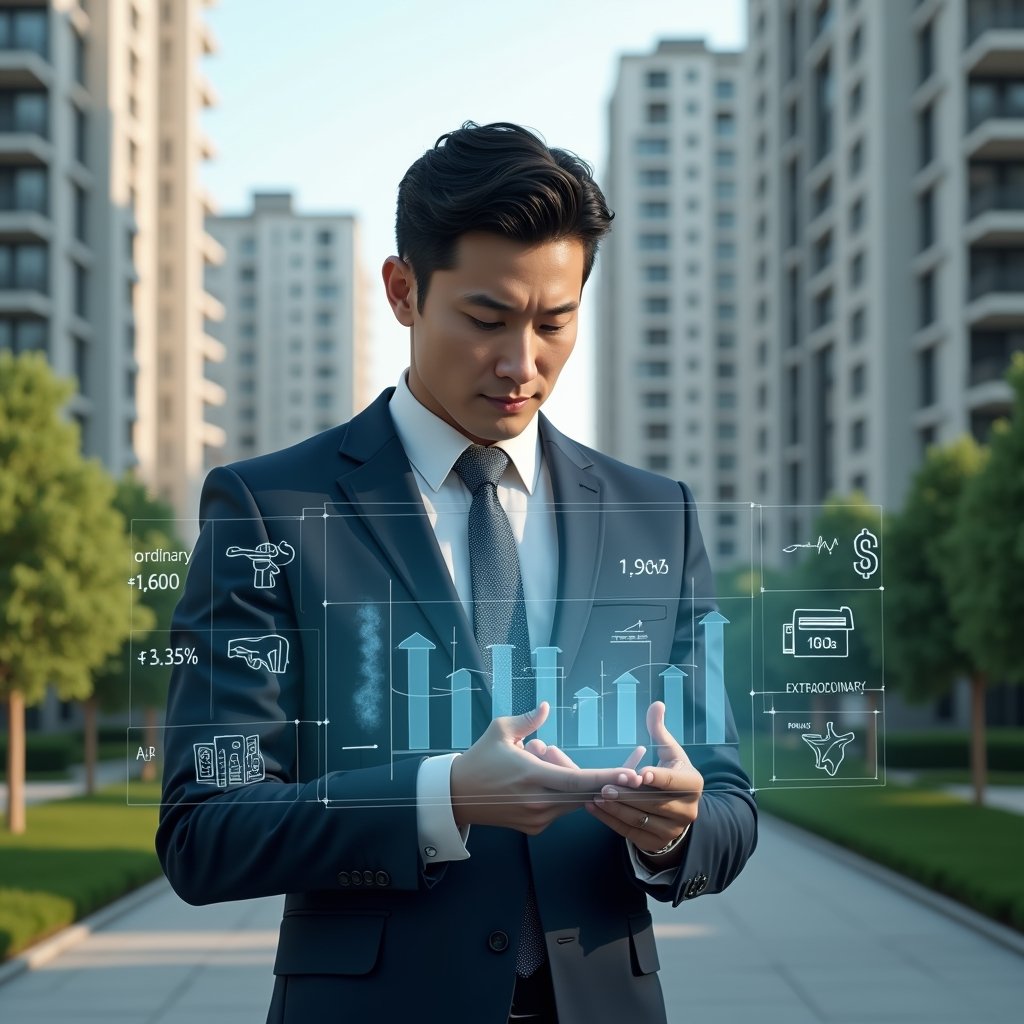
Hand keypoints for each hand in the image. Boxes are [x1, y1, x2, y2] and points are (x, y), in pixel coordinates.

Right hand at [449, 703, 642, 833]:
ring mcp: (538, 819)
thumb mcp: (500, 731)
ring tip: (533, 761)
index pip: (578, 780)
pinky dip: (559, 794)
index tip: (631, 775)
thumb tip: (546, 706)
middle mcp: (538, 802)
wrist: (457, 796)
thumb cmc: (480, 759)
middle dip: (595, 778)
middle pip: (583, 792)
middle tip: (579, 759)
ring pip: (573, 801)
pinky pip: (560, 809)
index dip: (607, 778)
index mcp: (532, 776)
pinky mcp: (535, 828)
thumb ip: (527, 719)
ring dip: (570, 782)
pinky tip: (533, 778)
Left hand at [528, 702, 701, 856]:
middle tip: (607, 784)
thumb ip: (659, 730)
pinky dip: (610, 820)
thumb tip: (656, 704)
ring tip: (597, 794)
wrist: (677, 811)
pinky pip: (630, 832)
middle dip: (629, 794)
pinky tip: (593, 806)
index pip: (675, 781)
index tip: (641, 773)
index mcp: (692, 785)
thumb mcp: (669, 752)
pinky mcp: (655, 843)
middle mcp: (687, 810)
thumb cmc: (670, 774)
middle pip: (655, 802)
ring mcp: (672, 830)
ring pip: (641, 819)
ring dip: (617, 808)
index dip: (658, 777)